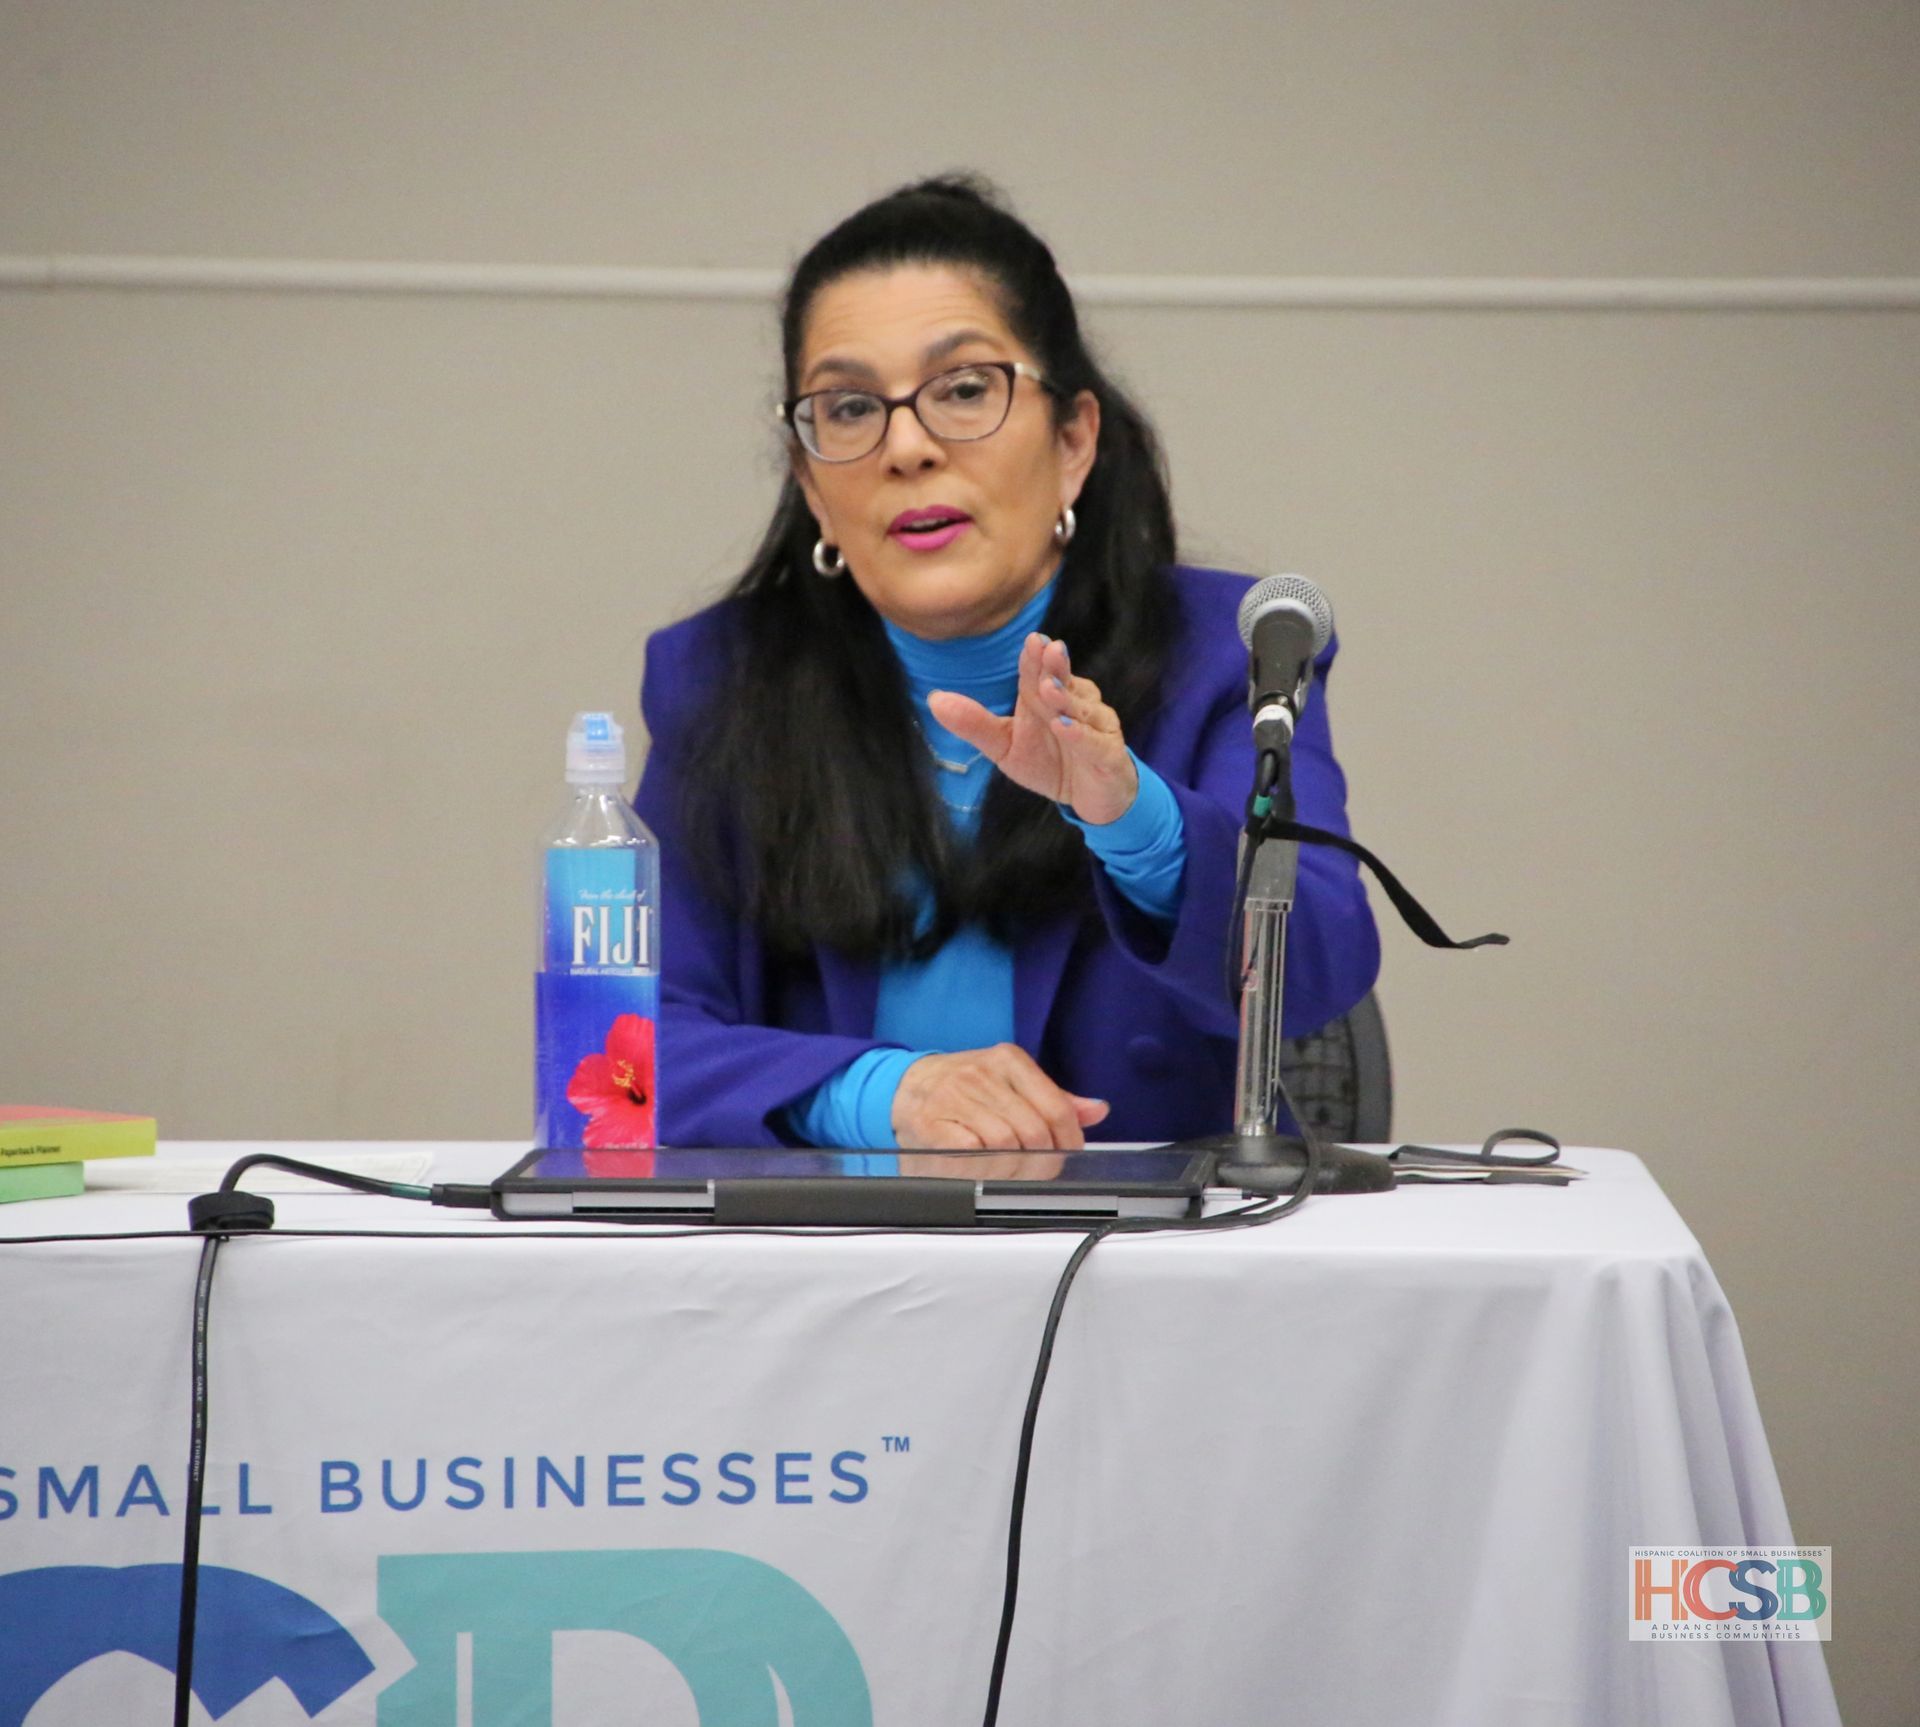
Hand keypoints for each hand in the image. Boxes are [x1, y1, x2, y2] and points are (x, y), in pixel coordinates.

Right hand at [892, 1044, 1109, 1150]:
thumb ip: (1054, 1099)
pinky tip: (979, 1165)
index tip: (1066, 1153)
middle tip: (1034, 1170)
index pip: (1057, 1107)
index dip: (1068, 1140)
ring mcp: (954, 1096)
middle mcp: (982, 1074)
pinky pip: (969, 1150)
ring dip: (1010, 1167)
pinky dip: (980, 1165)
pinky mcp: (930, 1121)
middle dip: (1040, 1160)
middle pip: (1034, 1131)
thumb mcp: (1011, 1083)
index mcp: (1009, 1060)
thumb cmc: (963, 1088)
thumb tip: (1096, 1110)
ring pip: (1005, 1143)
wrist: (904, 1087)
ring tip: (1006, 1170)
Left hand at [927, 633, 1138, 826]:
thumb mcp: (1005, 746)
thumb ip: (975, 724)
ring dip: (1067, 699)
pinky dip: (1081, 735)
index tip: (1031, 640)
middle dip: (1056, 667)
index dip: (1036, 658)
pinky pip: (1095, 742)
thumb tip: (934, 700)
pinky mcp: (1109, 755)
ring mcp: (1096, 728)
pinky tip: (1065, 727)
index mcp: (1047, 698)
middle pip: (1065, 683)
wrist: (1089, 798)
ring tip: (1049, 690)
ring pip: (1082, 710)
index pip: (1040, 673)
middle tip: (1047, 649)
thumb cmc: (1048, 763)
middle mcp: (1076, 704)